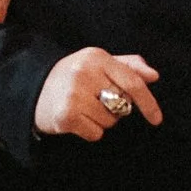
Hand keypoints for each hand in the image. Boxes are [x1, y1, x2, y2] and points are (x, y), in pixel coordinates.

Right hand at [33, 48, 161, 139]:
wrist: (33, 89)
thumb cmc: (73, 76)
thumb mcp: (98, 63)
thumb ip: (128, 65)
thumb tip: (153, 75)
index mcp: (97, 57)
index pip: (132, 81)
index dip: (148, 102)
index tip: (157, 119)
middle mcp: (84, 73)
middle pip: (122, 105)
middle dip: (116, 109)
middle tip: (96, 100)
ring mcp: (73, 94)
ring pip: (110, 121)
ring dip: (102, 121)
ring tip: (84, 109)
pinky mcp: (65, 115)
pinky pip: (95, 133)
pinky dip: (90, 131)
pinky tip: (77, 119)